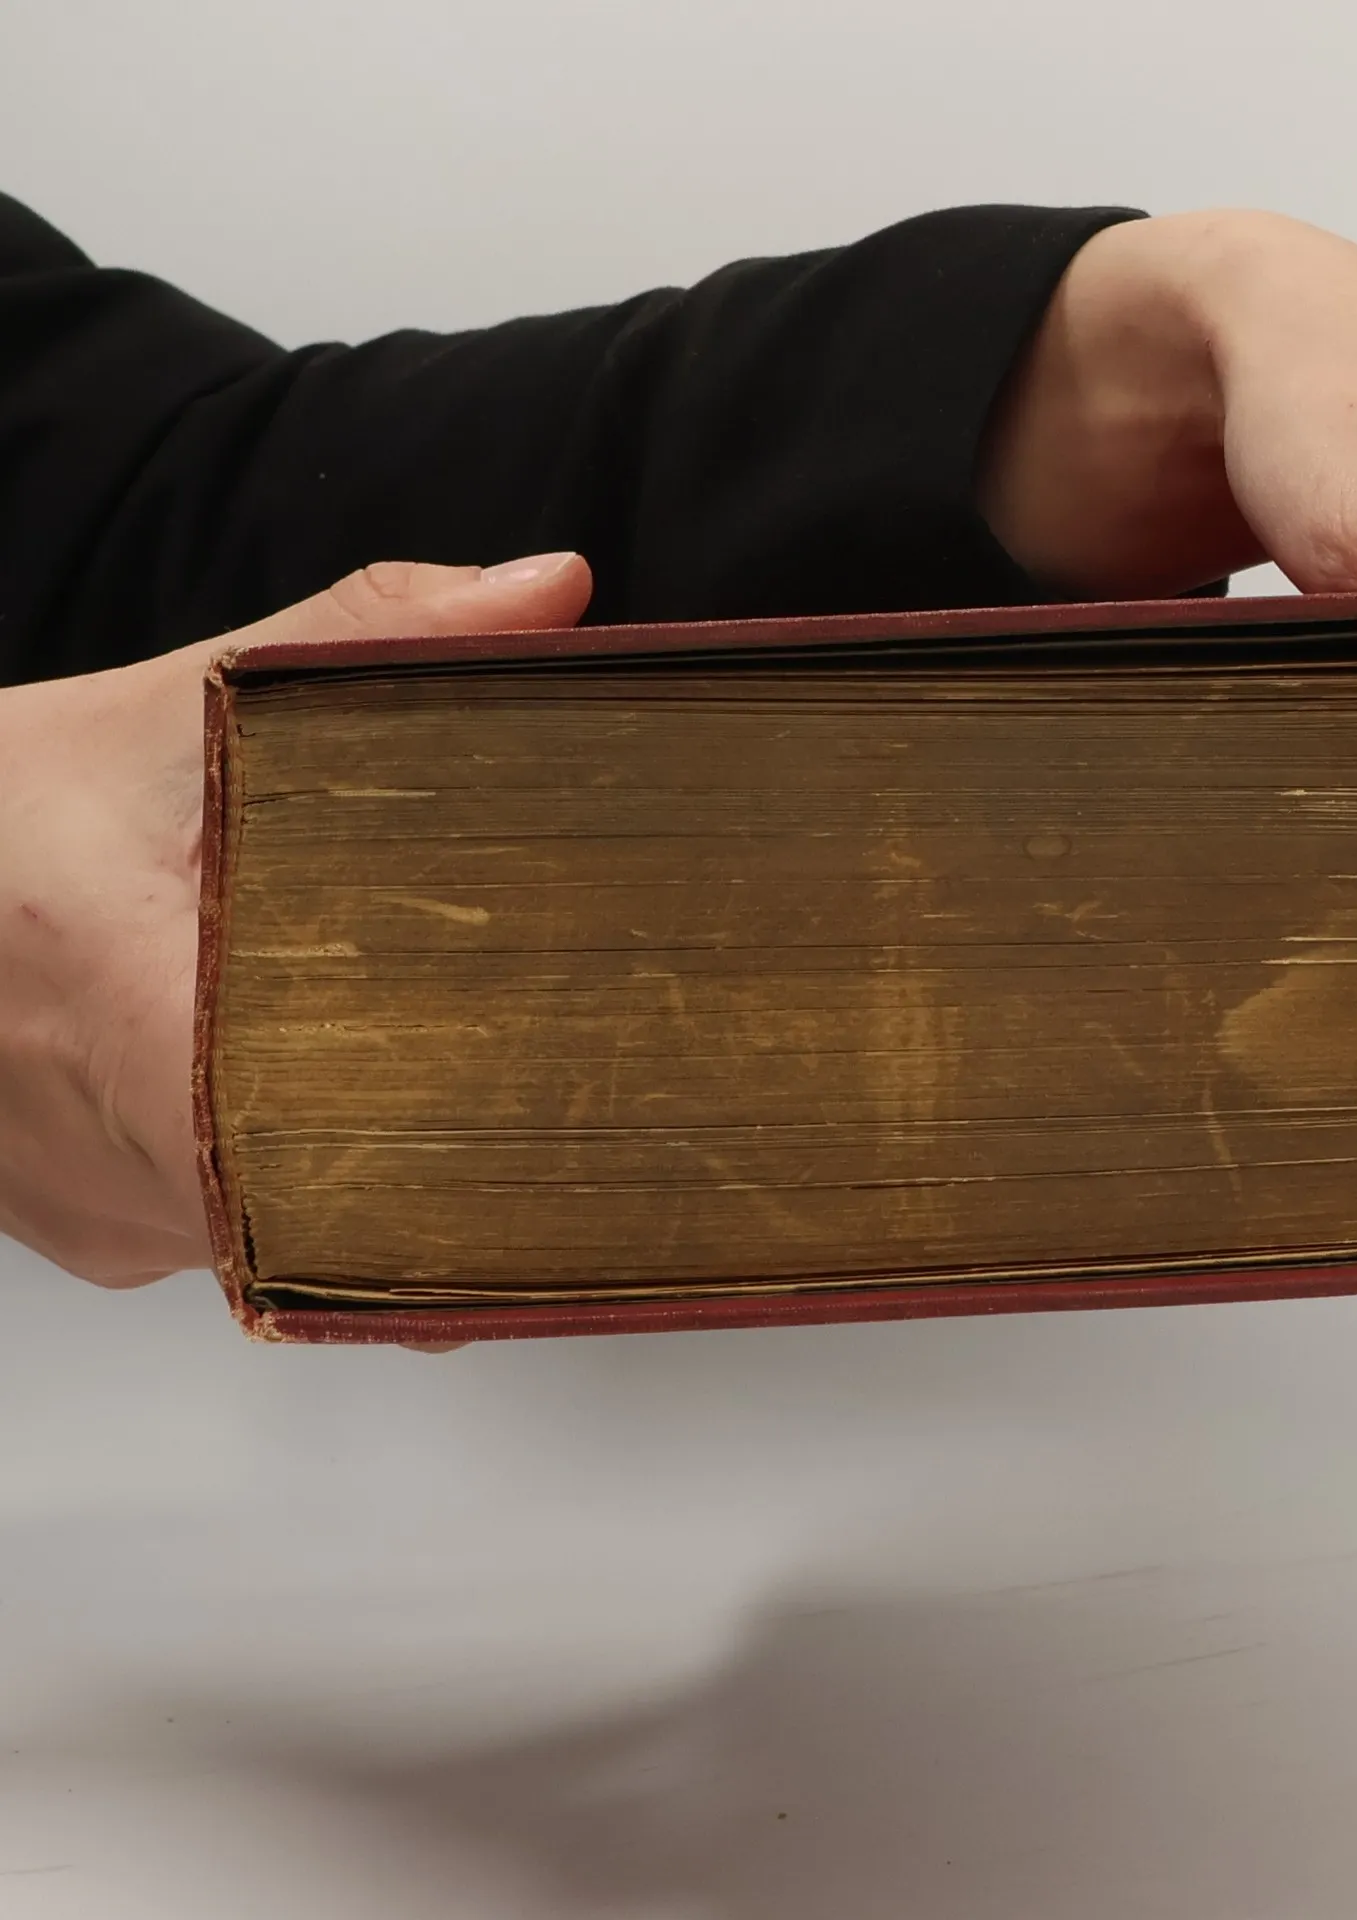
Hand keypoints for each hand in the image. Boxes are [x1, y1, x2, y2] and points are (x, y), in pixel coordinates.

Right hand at [0, 554, 591, 1288]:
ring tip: (438, 1069)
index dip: (478, 1154)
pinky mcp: (98, 1230)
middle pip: (351, 1209)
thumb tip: (545, 594)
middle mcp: (125, 1173)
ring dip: (364, 1152)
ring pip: (290, 1227)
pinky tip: (316, 1091)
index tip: (575, 1120)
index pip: (361, 1171)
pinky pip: (231, 1225)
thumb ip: (367, 642)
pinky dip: (283, 1165)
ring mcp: (106, 1220)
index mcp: (146, 1041)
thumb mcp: (174, 710)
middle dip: (452, 1143)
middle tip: (552, 1078)